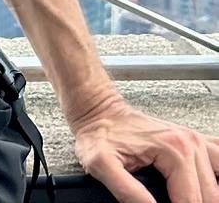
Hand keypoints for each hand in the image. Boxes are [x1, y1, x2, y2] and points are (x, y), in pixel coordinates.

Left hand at [72, 93, 218, 202]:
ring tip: (182, 200)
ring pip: (218, 185)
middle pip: (210, 196)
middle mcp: (191, 143)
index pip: (192, 201)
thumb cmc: (98, 133)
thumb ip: (127, 191)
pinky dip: (216, 179)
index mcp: (174, 150)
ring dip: (206, 197)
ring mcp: (196, 141)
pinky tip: (205, 187)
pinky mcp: (196, 142)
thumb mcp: (101, 164)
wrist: (98, 110)